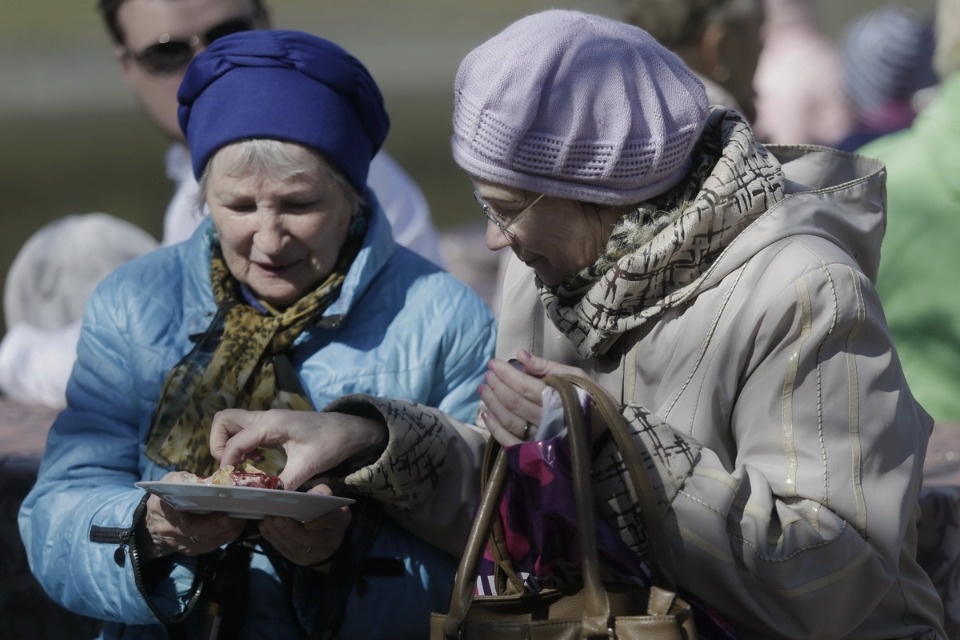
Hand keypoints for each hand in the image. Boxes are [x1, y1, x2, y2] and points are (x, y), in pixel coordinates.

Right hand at [137, 471, 245, 560]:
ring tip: (241, 520)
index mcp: (164, 510)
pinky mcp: (189, 550)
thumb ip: (186, 480)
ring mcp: (180, 543)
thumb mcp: (172, 482)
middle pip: (198, 534)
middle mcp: (170, 531)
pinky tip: (236, 527)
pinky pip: (209, 546)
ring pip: (206, 542)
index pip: (184, 520)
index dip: (207, 521)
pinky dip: (224, 537)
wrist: (152, 522)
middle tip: (239, 516)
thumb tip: (211, 480)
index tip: (224, 514)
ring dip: (226, 532)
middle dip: (220, 525)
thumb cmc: (166, 496)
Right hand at [209, 409, 386, 489]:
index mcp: (271, 424)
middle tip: (231, 467)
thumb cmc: (331, 443)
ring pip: (232, 423)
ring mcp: (267, 420)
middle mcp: (265, 418)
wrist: (349, 430)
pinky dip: (242, 445)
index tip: (230, 482)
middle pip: (223, 420)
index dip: (226, 463)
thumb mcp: (308, 466)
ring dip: (229, 444)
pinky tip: (258, 460)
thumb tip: (265, 502)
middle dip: (218, 444)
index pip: (234, 442)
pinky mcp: (272, 426)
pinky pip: (245, 431)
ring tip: (243, 465)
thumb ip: (284, 484)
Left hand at [258, 483, 351, 569]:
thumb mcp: (327, 497)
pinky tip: (265, 529)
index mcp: (339, 519)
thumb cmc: (325, 509)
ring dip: (280, 535)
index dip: (319, 523)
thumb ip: (318, 493)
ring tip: (268, 522)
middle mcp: (330, 539)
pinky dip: (274, 540)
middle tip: (276, 518)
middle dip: (291, 529)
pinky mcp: (303, 559)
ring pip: (297, 547)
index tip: (307, 522)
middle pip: (310, 538)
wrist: (329, 532)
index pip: (331, 521)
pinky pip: (287, 552)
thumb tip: (296, 492)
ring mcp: (316, 552)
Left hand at [479, 350, 589, 446]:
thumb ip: (547, 367)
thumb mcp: (575, 377)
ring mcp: (541, 439)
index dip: (505, 374)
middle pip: (513, 403)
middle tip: (486, 375)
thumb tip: (520, 355)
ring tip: (483, 390)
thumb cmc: (590, 399)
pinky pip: (511, 443)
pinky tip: (486, 415)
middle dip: (496, 386)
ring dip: (492, 404)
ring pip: (510, 421)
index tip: (493, 363)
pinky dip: (496, 430)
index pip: (524, 385)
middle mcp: (548, 420)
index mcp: (558, 399)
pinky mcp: (536, 454)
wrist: (607, 433)